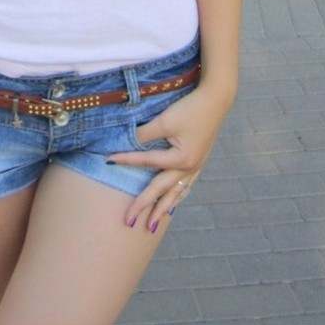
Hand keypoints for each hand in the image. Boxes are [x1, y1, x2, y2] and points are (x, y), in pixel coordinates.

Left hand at [106, 83, 231, 229]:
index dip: (127, 159)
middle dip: (145, 206)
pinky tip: (173, 204)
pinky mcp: (199, 161)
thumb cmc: (190, 108)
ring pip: (176, 193)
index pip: (147, 162)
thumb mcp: (165, 120)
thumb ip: (145, 134)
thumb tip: (126, 141)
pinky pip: (186, 186)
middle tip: (128, 222)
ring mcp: (196, 167)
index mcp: (181, 159)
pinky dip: (177, 197)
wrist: (216, 99)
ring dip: (163, 209)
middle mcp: (190, 168)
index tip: (108, 160)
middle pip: (161, 189)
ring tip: (152, 226)